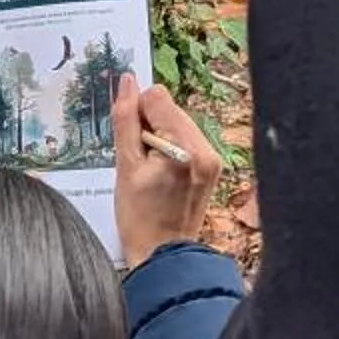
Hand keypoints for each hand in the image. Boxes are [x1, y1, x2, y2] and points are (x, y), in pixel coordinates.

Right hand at [112, 76, 219, 268]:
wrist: (164, 256)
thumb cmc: (140, 218)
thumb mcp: (124, 166)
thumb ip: (125, 119)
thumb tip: (127, 82)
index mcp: (183, 147)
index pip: (156, 97)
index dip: (136, 113)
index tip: (130, 140)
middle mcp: (204, 148)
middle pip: (170, 108)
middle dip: (149, 126)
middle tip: (140, 161)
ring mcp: (212, 158)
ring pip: (178, 122)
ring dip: (160, 137)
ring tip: (151, 171)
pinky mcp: (213, 166)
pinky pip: (188, 140)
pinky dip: (172, 149)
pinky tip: (163, 174)